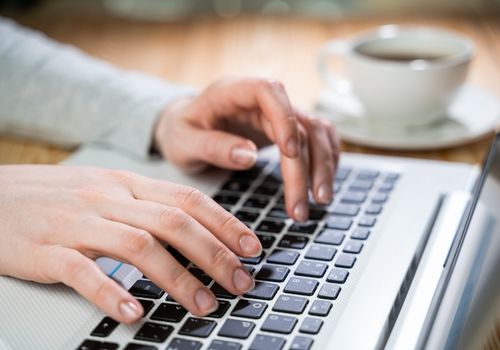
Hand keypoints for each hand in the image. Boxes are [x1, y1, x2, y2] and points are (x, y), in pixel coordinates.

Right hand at [0, 165, 260, 322]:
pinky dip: (111, 292)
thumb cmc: (57, 197)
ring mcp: (77, 222)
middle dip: (214, 254)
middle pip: (173, 222)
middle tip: (241, 282)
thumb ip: (146, 205)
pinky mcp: (45, 250)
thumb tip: (193, 228)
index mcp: (127, 184)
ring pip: (138, 246)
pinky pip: (82, 271)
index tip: (252, 246)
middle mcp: (108, 198)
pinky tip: (134, 313)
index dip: (225, 222)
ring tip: (205, 304)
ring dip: (177, 277)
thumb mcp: (107, 190)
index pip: (187, 199)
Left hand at [155, 77, 339, 220]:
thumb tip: (249, 156)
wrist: (185, 128)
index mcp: (233, 91)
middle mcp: (261, 99)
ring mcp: (277, 113)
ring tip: (321, 201)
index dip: (285, 118)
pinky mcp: (286, 128)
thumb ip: (213, 146)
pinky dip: (325, 159)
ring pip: (315, 132)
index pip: (270, 91)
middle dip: (306, 165)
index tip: (289, 153)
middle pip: (298, 122)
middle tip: (302, 206)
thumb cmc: (182, 132)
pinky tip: (323, 183)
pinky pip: (316, 139)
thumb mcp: (184, 142)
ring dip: (322, 165)